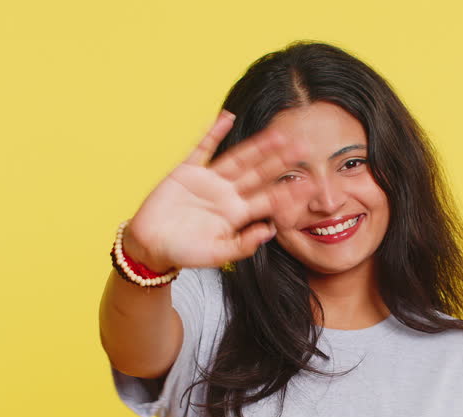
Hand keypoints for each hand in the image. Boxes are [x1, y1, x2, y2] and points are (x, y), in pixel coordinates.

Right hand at [125, 110, 311, 270]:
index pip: (268, 199)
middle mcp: (226, 194)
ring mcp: (208, 181)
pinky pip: (203, 148)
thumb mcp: (217, 254)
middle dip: (279, 162)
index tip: (311, 183)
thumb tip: (270, 232)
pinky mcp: (187, 171)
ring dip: (257, 147)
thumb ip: (243, 245)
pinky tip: (227, 117)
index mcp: (236, 214)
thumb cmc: (184, 253)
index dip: (288, 191)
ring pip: (238, 159)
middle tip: (303, 148)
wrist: (151, 246)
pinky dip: (214, 133)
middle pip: (258, 174)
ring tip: (276, 134)